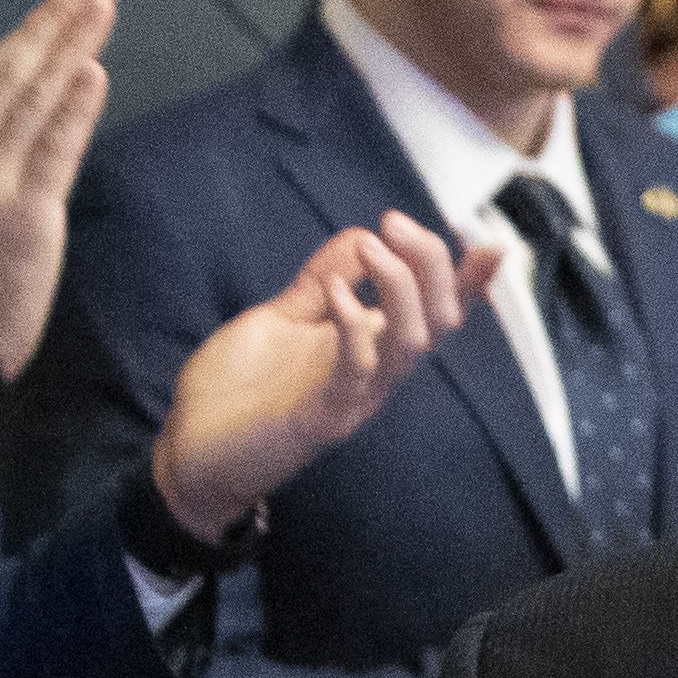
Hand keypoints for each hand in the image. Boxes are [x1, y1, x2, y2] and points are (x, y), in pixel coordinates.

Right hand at [0, 0, 115, 375]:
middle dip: (55, 24)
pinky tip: (94, 69)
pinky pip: (54, 147)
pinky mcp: (28, 212)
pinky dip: (75, 107)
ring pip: (36, 98)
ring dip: (73, 46)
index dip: (24, 40)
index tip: (55, 8)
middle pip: (13, 75)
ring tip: (101, 6)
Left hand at [147, 214, 496, 537]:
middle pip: (439, 321)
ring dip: (401, 287)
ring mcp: (354, 399)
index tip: (485, 241)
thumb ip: (322, 280)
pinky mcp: (323, 419)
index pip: (436, 313)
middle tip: (395, 222)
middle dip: (432, 265)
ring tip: (372, 246)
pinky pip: (357, 372)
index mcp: (372, 350)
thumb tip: (363, 234)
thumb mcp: (283, 317)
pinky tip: (335, 291)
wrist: (192, 455)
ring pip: (412, 343)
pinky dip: (354, 326)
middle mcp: (375, 375)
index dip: (469, 281)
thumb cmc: (238, 391)